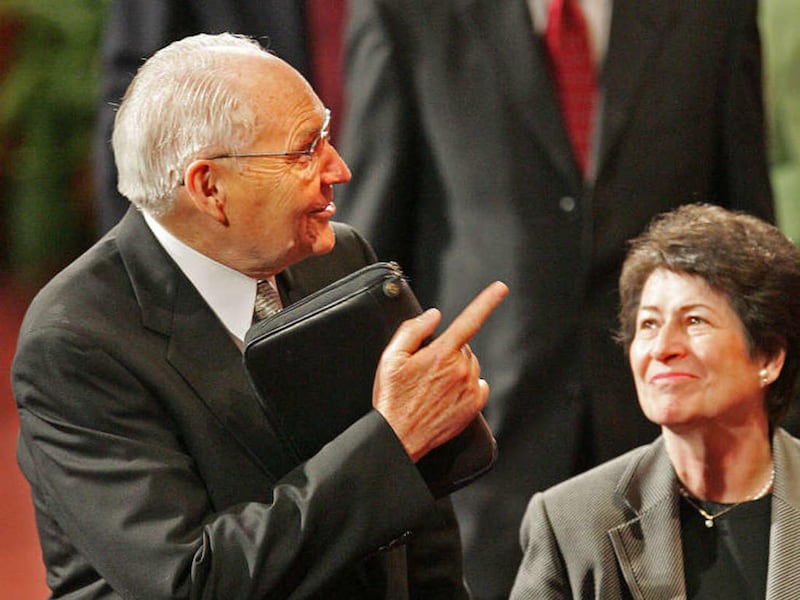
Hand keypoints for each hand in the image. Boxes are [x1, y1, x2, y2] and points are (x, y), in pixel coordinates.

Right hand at [372, 281, 508, 461]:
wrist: (398, 437)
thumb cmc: (392, 399)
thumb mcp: (391, 358)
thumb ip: (413, 330)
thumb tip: (433, 316)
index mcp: (441, 354)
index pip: (469, 320)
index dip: (487, 301)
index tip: (500, 288)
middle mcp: (460, 370)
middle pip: (463, 346)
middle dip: (447, 350)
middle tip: (424, 369)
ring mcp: (469, 389)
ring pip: (470, 365)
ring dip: (456, 368)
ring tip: (432, 386)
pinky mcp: (474, 406)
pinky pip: (478, 385)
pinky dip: (466, 385)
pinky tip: (446, 395)